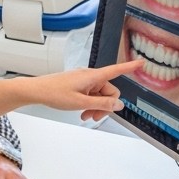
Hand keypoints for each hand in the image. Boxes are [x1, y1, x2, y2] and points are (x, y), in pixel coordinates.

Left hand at [26, 59, 141, 120]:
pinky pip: (91, 95)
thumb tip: (119, 104)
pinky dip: (89, 104)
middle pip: (109, 91)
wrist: (37, 91)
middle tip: (93, 116)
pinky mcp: (79, 85)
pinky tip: (82, 112)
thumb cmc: (54, 93)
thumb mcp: (81, 102)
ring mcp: (84, 81)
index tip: (142, 62)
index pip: (116, 70)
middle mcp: (90, 76)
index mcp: (92, 76)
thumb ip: (102, 104)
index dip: (130, 67)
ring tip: (85, 115)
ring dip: (96, 107)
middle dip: (104, 106)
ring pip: (100, 95)